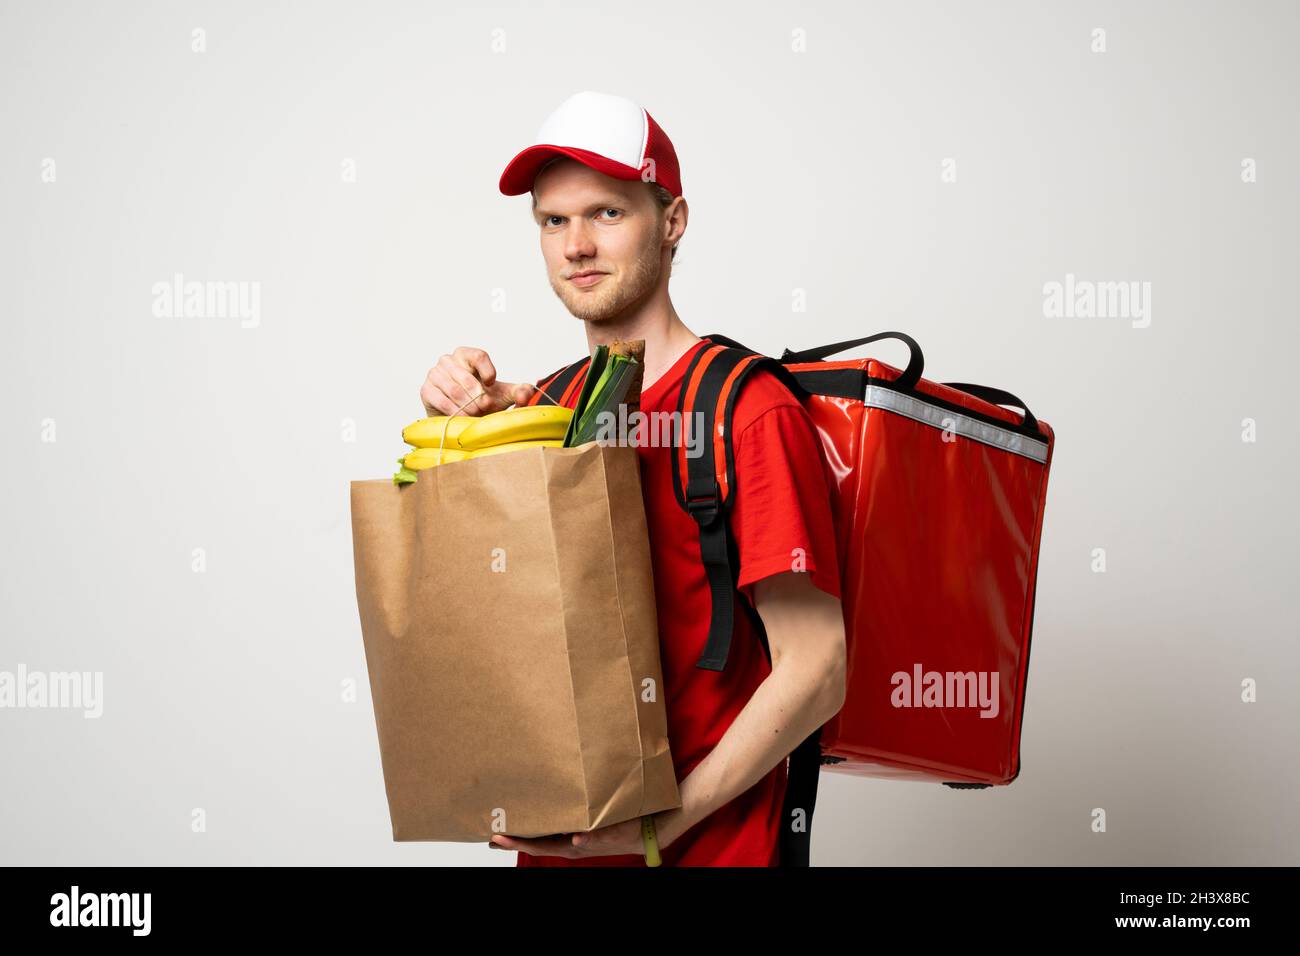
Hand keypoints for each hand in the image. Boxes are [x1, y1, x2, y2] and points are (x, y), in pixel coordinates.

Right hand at [420, 346, 535, 416]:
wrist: (461, 416)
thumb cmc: (481, 401)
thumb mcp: (503, 395)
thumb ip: (519, 391)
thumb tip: (527, 393)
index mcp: (467, 355)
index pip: (478, 355)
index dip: (487, 371)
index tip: (492, 385)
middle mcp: (448, 360)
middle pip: (466, 377)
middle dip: (478, 397)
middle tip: (485, 408)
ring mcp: (435, 373)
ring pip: (454, 390)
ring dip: (467, 406)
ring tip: (475, 414)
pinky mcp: (426, 389)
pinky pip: (441, 399)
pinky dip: (454, 411)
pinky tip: (462, 417)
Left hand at [488, 816, 646, 859]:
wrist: (646, 832)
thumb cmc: (628, 830)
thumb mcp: (614, 832)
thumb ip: (596, 835)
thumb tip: (577, 837)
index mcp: (574, 846)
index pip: (539, 846)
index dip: (517, 842)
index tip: (498, 838)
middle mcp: (569, 844)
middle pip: (535, 843)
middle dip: (512, 840)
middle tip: (490, 834)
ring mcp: (573, 838)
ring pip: (543, 836)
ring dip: (523, 832)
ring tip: (503, 826)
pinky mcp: (578, 830)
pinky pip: (554, 829)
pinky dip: (539, 826)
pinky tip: (530, 819)